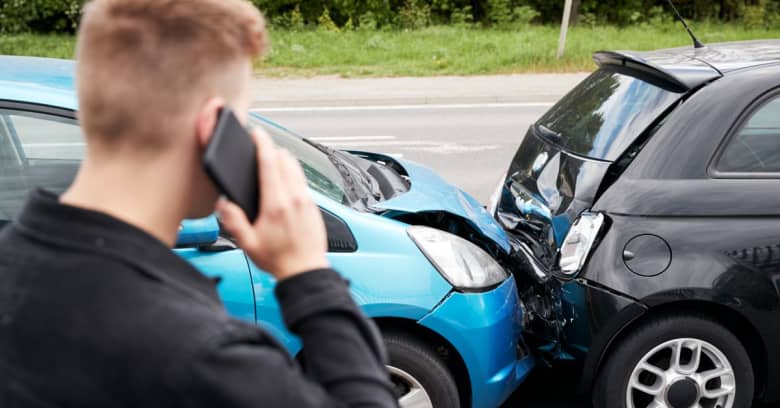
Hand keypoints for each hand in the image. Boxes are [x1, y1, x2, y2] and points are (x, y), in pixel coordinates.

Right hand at [217, 128, 329, 279]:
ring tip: (271, 162)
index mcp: (276, 204)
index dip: (262, 144)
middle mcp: (295, 198)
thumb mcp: (248, 244)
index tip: (257, 133)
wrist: (306, 270)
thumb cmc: (278, 259)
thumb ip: (233, 222)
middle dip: (272, 150)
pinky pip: (302, 181)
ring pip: (296, 168)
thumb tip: (224, 203)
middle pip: (285, 160)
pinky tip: (283, 183)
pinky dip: (292, 175)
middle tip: (260, 148)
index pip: (270, 163)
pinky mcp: (314, 206)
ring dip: (283, 161)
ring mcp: (307, 201)